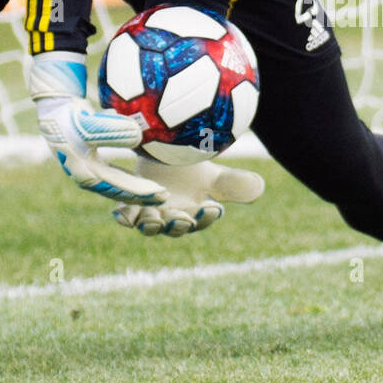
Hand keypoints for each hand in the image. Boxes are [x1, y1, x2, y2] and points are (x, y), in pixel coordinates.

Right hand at [27, 52, 168, 204]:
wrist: (54, 109)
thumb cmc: (71, 117)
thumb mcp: (91, 123)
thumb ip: (113, 130)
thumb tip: (138, 137)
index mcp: (85, 173)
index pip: (119, 187)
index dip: (141, 192)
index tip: (161, 193)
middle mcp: (86, 177)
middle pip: (119, 191)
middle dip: (142, 196)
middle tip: (165, 198)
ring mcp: (87, 171)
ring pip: (117, 185)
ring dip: (136, 190)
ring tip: (158, 193)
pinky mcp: (91, 163)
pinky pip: (113, 176)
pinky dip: (127, 180)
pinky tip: (142, 181)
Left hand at [112, 159, 264, 236]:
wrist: (162, 155)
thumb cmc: (191, 169)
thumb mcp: (215, 175)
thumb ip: (235, 183)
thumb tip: (258, 188)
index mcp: (194, 214)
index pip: (202, 220)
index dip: (207, 216)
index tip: (212, 207)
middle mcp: (172, 217)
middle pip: (174, 228)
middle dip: (178, 225)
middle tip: (182, 218)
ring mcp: (149, 212)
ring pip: (149, 225)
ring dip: (151, 224)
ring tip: (154, 218)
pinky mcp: (130, 203)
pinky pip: (125, 215)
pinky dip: (124, 217)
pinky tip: (123, 215)